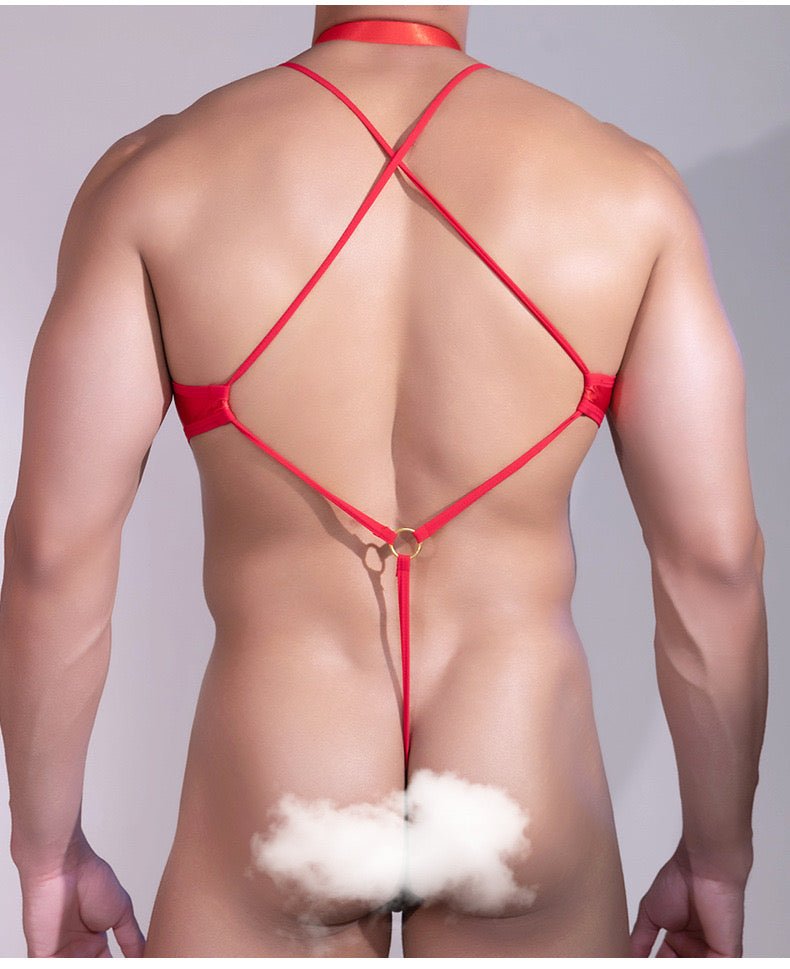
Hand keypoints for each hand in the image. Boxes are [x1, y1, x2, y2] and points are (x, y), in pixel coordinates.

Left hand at [16, 833, 144, 956]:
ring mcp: (60, 954)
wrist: (64, 868)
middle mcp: (77, 951)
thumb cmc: (91, 879)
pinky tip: (82, 965)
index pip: (108, 966)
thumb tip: (145, 955)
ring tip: (99, 964)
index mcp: (94, 941)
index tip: (137, 965)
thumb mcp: (121, 911)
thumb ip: (131, 938)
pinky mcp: (42, 956)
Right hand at [630, 841, 746, 956]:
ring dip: (678, 966)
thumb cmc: (679, 881)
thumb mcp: (650, 914)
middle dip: (664, 966)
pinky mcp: (726, 957)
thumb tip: (628, 956)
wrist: (701, 869)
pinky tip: (675, 962)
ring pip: (694, 967)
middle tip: (647, 965)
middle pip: (680, 965)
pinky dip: (693, 967)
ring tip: (662, 961)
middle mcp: (698, 947)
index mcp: (682, 938)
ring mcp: (712, 953)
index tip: (637, 963)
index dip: (652, 964)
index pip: (666, 960)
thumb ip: (640, 939)